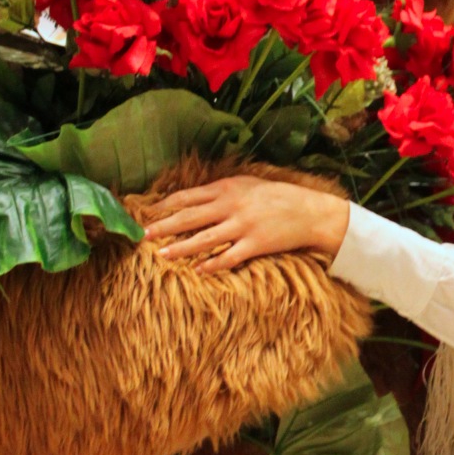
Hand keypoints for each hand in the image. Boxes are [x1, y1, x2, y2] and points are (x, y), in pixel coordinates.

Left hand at [144, 175, 349, 273]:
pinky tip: (198, 270)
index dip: (166, 206)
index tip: (148, 214)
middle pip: (190, 217)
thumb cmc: (277, 196)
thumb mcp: (248, 184)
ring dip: (181, 248)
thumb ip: (221, 190)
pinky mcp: (255, 245)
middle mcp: (232, 205)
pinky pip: (229, 257)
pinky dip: (212, 265)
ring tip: (162, 256)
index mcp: (228, 188)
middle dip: (164, 227)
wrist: (309, 211)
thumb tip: (192, 198)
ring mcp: (243, 226)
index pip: (188, 197)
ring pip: (205, 239)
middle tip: (143, 236)